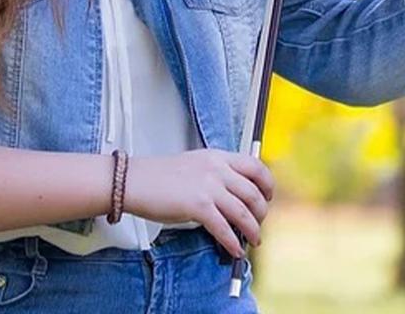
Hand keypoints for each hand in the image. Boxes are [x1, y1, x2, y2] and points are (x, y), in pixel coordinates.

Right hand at [123, 148, 274, 257]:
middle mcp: (217, 169)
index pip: (255, 165)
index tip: (268, 196)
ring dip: (252, 230)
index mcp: (217, 156)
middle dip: (261, 212)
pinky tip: (234, 249)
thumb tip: (234, 196)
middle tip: (259, 223)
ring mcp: (208, 186)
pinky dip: (233, 242)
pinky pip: (224, 228)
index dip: (267, 184)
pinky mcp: (198, 205)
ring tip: (253, 240)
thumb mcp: (196, 164)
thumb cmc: (161, 176)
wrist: (136, 180)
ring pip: (243, 212)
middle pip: (253, 192)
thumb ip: (216, 174)